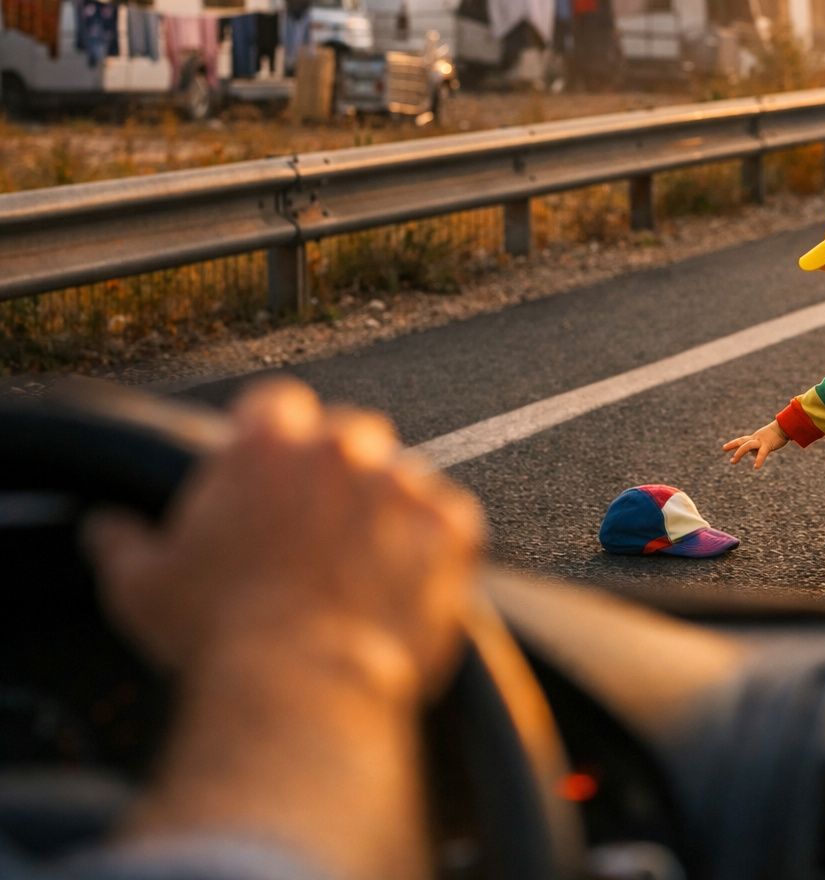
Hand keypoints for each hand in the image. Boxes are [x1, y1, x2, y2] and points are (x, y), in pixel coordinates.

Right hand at [85, 377, 483, 700]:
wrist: (303, 687)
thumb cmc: (218, 637)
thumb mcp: (144, 589)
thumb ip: (125, 544)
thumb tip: (104, 528)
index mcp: (268, 442)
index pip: (277, 405)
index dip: (273, 438)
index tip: (270, 473)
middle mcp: (343, 448)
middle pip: (347, 436)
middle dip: (334, 471)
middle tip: (317, 527)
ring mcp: (404, 483)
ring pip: (401, 477)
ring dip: (386, 508)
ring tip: (364, 565)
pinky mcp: (452, 527)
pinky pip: (450, 519)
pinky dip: (434, 545)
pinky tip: (407, 582)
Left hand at [723, 421, 788, 469]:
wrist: (786, 426)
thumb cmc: (778, 434)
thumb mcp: (766, 441)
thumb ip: (758, 448)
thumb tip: (753, 455)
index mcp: (756, 438)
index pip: (742, 440)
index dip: (733, 444)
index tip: (724, 448)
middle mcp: (756, 438)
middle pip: (741, 441)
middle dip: (732, 445)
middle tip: (723, 449)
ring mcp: (761, 441)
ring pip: (747, 446)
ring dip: (739, 453)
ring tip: (732, 461)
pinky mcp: (768, 445)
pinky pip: (762, 453)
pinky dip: (758, 460)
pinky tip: (756, 467)